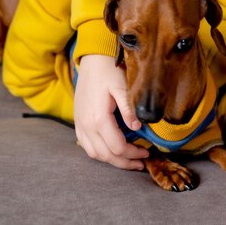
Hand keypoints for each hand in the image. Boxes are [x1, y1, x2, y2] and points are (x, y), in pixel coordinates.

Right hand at [73, 54, 148, 169]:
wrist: (93, 61)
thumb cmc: (110, 72)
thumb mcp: (123, 88)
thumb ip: (129, 109)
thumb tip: (138, 128)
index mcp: (99, 119)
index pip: (118, 147)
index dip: (134, 154)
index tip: (147, 152)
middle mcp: (86, 125)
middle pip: (106, 155)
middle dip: (125, 162)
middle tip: (140, 163)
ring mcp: (80, 125)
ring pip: (95, 154)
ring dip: (112, 160)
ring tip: (128, 160)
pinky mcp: (78, 123)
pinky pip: (86, 146)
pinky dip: (100, 153)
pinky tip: (112, 151)